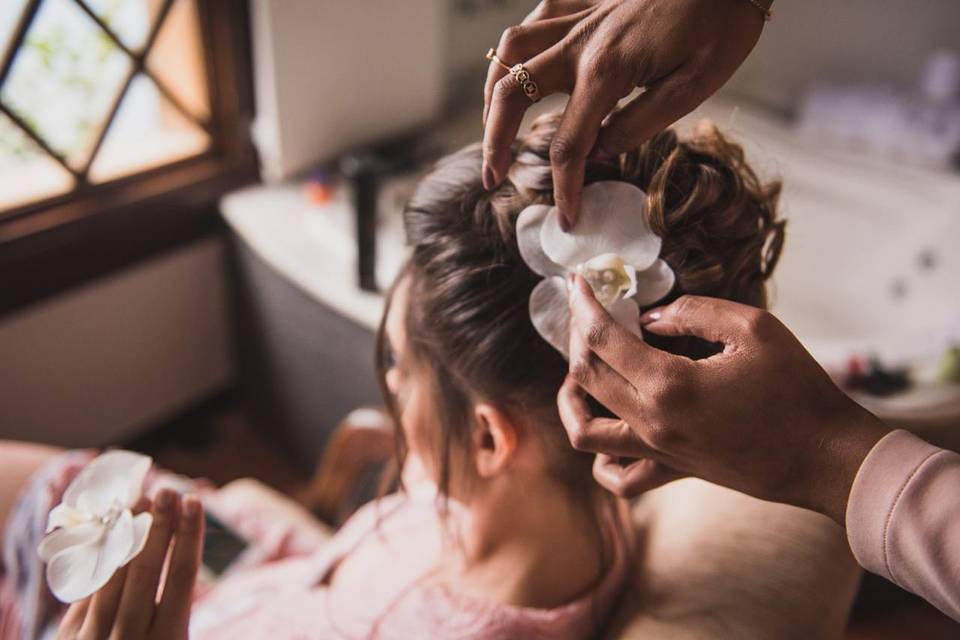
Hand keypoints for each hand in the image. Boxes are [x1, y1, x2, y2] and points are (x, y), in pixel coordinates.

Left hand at [57, 489, 203, 639]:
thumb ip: (176, 612)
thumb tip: (182, 551)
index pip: (184, 577)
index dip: (189, 536)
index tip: (194, 501)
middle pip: (148, 571)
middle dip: (159, 526)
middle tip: (167, 488)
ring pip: (113, 578)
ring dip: (126, 536)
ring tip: (138, 502)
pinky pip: (88, 593)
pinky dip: (101, 560)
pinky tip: (110, 534)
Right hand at [482, 0, 768, 227]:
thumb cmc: (721, 26)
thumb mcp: (692, 87)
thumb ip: (637, 124)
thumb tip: (598, 153)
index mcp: (606, 72)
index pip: (569, 144)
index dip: (564, 187)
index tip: (567, 218)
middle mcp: (580, 43)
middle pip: (511, 94)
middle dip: (493, 141)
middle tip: (492, 178)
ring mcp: (579, 19)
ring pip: (510, 52)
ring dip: (492, 93)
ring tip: (491, 126)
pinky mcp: (586, 2)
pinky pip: (536, 20)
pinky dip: (518, 47)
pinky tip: (520, 67)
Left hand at [558, 275, 889, 524]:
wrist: (823, 456)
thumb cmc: (797, 390)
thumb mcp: (755, 329)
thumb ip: (694, 312)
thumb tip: (651, 317)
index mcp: (669, 384)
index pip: (603, 338)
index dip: (584, 304)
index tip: (577, 280)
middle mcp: (652, 423)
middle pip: (584, 377)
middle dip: (578, 336)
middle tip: (591, 312)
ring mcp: (657, 452)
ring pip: (584, 431)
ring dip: (572, 398)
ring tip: (584, 370)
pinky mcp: (670, 472)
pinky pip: (617, 476)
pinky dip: (600, 454)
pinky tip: (611, 425)